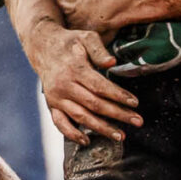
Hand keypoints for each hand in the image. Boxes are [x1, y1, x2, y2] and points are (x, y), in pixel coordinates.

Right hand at [31, 23, 141, 141]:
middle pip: (94, 104)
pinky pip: (60, 123)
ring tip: (120, 136)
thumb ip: (99, 50)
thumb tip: (112, 63)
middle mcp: (64, 85)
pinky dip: (72, 134)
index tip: (135, 102)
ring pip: (81, 116)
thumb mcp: (86, 38)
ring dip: (101, 128)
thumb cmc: (70, 42)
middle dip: (118, 114)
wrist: (43, 47)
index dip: (118, 95)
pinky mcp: (52, 105)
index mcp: (74, 69)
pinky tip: (87, 141)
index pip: (99, 86)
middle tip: (137, 121)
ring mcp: (56, 98)